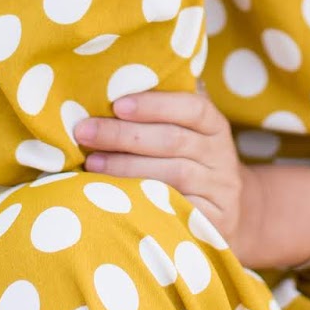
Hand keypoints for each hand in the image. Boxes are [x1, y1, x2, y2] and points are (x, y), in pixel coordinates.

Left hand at [72, 89, 262, 265]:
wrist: (225, 213)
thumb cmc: (188, 161)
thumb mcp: (186, 133)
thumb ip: (163, 112)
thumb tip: (117, 86)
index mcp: (215, 126)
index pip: (193, 108)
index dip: (155, 104)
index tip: (117, 104)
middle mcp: (221, 156)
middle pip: (173, 141)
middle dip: (124, 135)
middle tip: (85, 131)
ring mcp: (218, 191)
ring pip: (172, 175)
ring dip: (126, 167)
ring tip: (91, 162)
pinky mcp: (213, 224)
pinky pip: (176, 210)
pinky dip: (144, 200)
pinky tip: (115, 195)